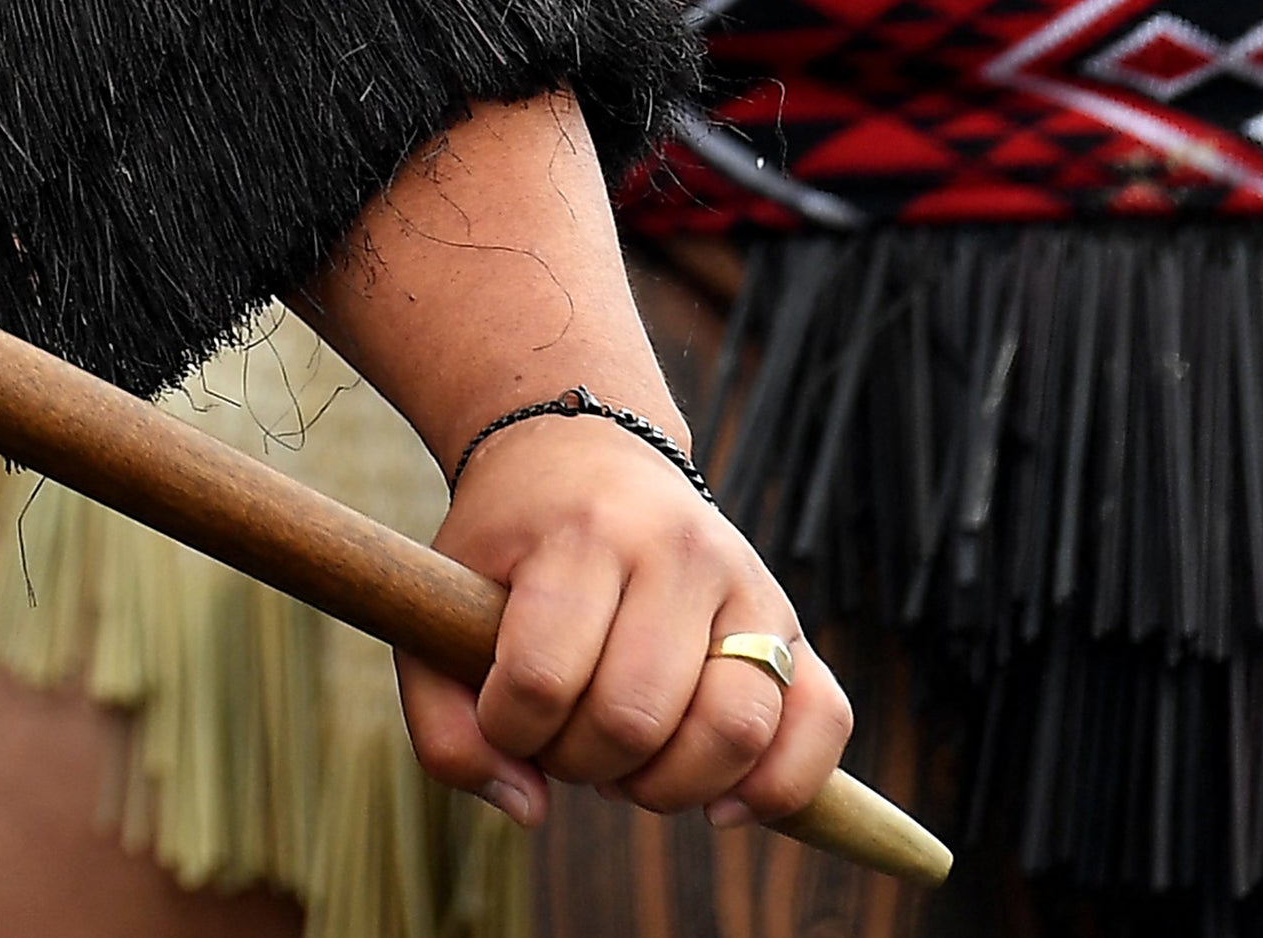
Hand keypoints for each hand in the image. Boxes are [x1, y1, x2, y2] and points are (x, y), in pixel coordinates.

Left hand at [410, 403, 851, 833]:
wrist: (582, 453)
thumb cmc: (506, 550)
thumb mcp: (438, 607)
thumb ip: (445, 725)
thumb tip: (529, 810)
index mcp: (580, 535)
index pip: (545, 676)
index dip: (510, 728)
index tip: (503, 715)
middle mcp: (676, 550)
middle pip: (636, 717)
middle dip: (583, 763)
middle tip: (564, 740)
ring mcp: (748, 584)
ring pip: (734, 729)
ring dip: (668, 785)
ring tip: (627, 762)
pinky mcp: (794, 624)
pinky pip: (823, 721)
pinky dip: (777, 785)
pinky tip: (718, 802)